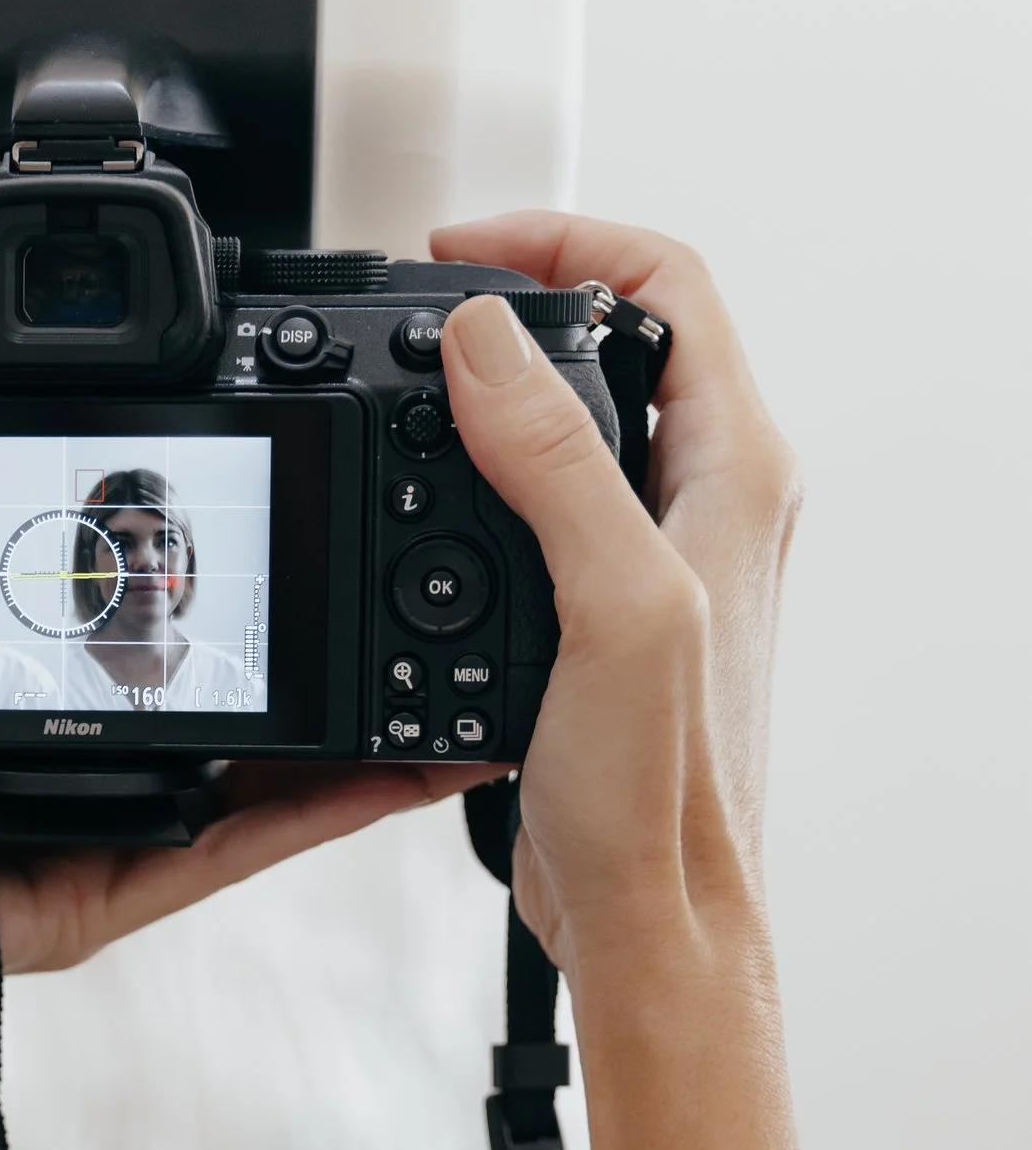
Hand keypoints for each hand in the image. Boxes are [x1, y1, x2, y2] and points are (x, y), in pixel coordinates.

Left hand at [0, 660, 485, 1098]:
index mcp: (30, 726)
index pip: (162, 666)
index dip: (245, 619)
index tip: (319, 557)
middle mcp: (74, 795)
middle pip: (236, 739)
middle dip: (332, 682)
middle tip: (419, 619)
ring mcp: (88, 858)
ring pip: (250, 802)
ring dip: (354, 760)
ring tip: (445, 705)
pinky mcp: (79, 912)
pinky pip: (208, 857)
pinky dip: (302, 820)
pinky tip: (381, 779)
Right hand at [428, 212, 799, 982]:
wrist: (649, 911)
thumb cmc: (661, 788)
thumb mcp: (610, 602)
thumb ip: (555, 460)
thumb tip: (486, 338)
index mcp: (734, 471)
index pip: (667, 283)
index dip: (562, 238)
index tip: (458, 255)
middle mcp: (709, 498)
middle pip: (621, 334)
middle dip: (518, 295)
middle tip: (425, 302)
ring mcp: (659, 551)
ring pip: (580, 414)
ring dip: (494, 385)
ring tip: (415, 381)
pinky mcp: (607, 605)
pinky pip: (545, 496)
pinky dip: (480, 470)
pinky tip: (426, 496)